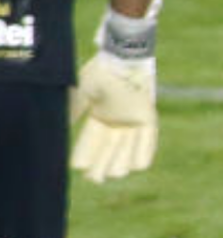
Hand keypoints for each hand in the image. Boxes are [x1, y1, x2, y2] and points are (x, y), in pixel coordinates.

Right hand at [70, 2, 159, 183]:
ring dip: (119, 162)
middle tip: (95, 178)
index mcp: (100, 115)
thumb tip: (58, 127)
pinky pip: (149, 139)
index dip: (85, 155)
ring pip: (128, 149)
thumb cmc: (100, 73)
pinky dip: (144, 153)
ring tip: (112, 173)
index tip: (78, 167)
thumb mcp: (81, 94)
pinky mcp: (148, 115)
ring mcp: (133, 119)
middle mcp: (117, 120)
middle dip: (101, 166)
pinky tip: (136, 166)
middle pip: (109, 151)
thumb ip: (73, 111)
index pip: (91, 142)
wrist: (121, 58)